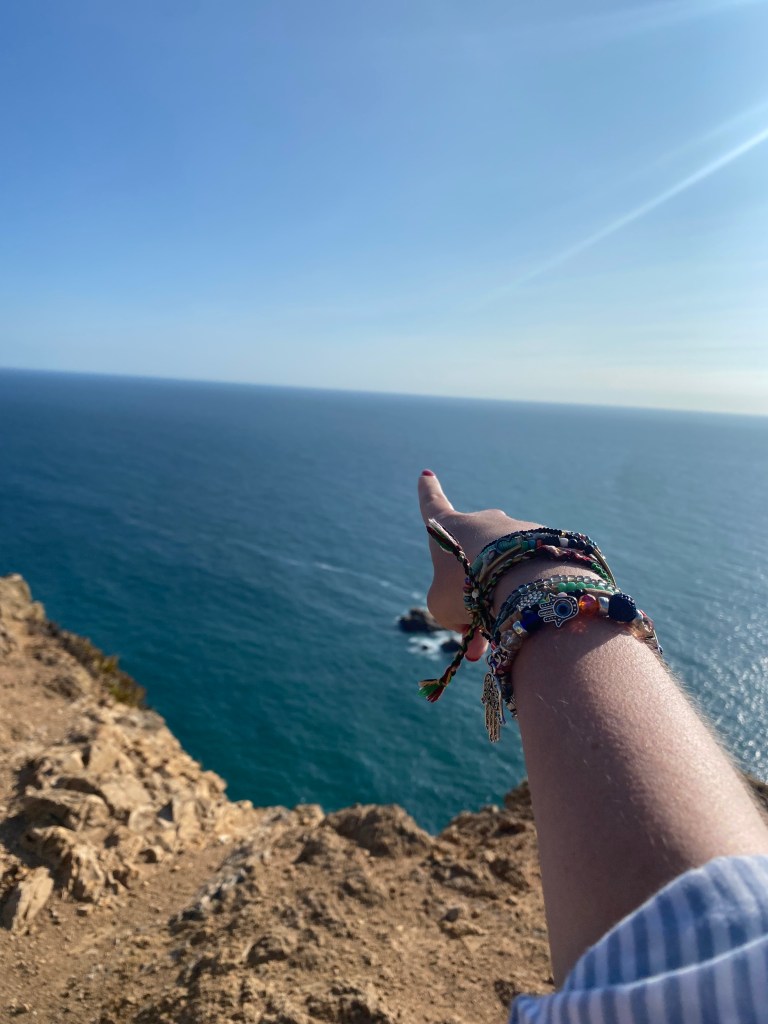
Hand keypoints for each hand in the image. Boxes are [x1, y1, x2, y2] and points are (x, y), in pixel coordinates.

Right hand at [417, 470, 541, 660]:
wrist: (521, 581)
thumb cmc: (467, 589)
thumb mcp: (441, 606)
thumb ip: (450, 609)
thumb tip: (474, 618)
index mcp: (449, 527)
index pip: (432, 504)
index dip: (428, 493)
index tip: (426, 476)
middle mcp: (483, 522)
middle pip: (473, 554)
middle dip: (473, 589)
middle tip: (473, 628)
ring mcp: (516, 530)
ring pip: (505, 570)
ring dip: (501, 600)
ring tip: (502, 630)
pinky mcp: (546, 544)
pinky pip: (530, 573)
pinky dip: (527, 596)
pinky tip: (528, 618)